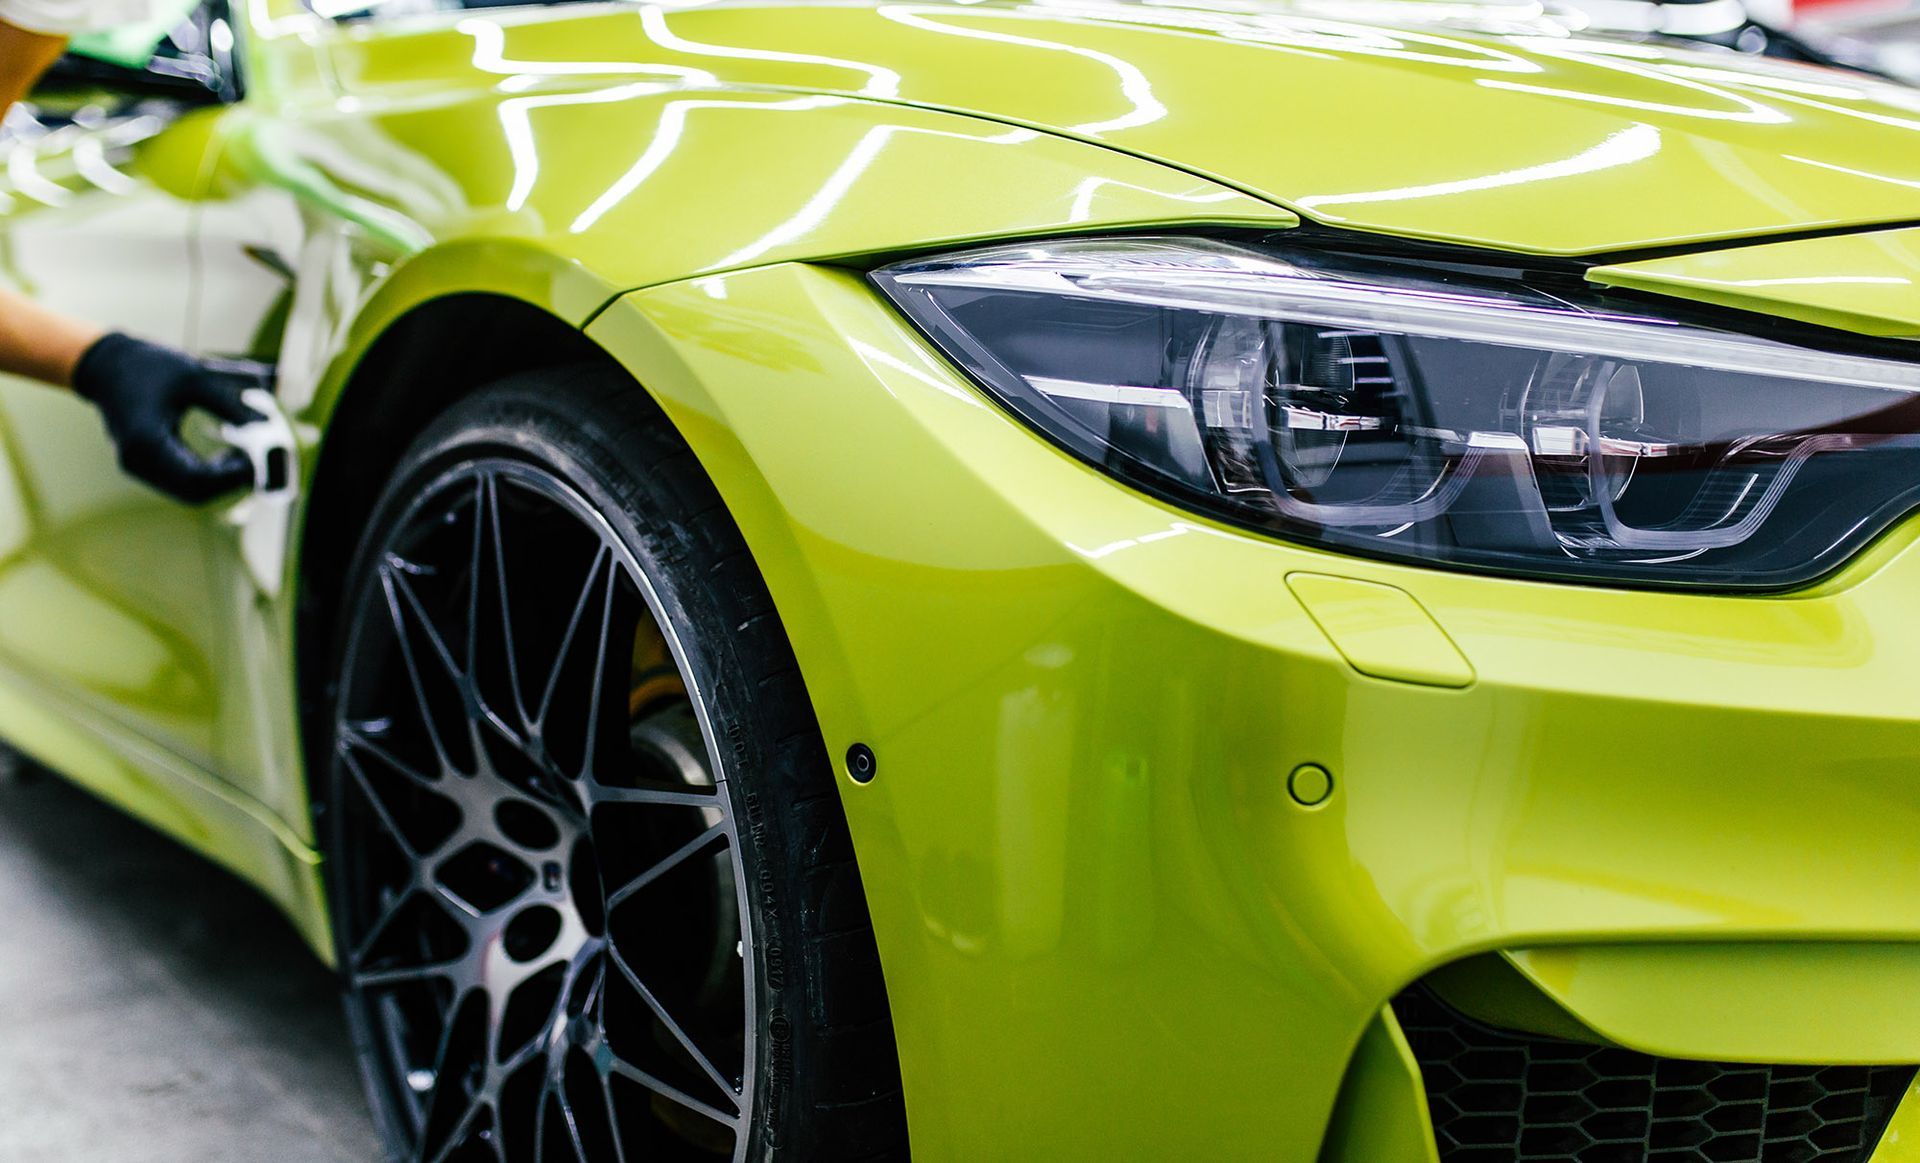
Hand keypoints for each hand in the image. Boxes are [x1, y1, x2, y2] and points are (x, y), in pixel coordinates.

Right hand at [70, 333, 264, 503]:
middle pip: (193, 492)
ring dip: (218, 481)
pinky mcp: (141, 466)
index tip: (258, 461)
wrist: (106, 365)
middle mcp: (136, 461)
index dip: (232, 476)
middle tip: (255, 460)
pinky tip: (224, 457)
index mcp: (146, 441)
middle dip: (228, 483)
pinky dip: (205, 476)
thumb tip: (266, 424)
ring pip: (186, 492)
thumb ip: (229, 404)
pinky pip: (178, 483)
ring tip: (241, 455)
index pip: (197, 479)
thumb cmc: (150, 366)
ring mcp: (136, 467)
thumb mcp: (194, 378)